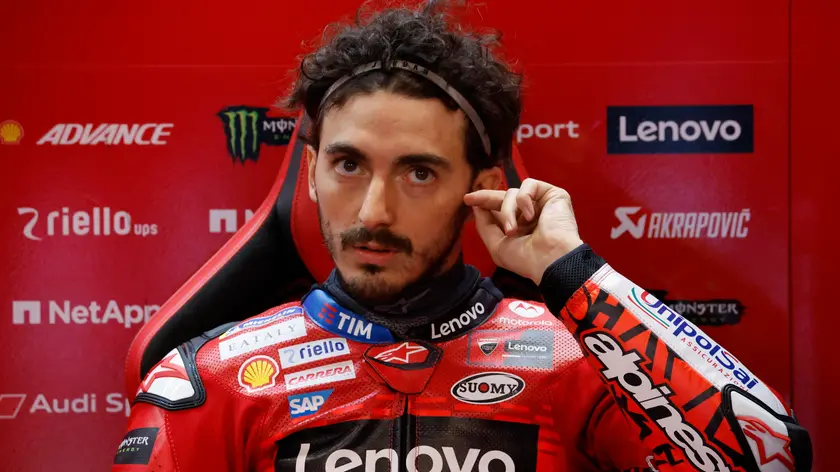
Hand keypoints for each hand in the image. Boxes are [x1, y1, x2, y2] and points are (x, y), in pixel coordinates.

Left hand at [464, 178, 583, 284]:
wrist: (550, 259)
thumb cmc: (525, 258)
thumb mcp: (497, 245)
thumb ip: (485, 225)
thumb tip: (476, 205)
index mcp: (519, 226)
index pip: (499, 208)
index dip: (484, 202)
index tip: (467, 199)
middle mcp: (530, 214)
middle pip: (505, 197)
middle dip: (488, 199)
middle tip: (472, 199)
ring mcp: (541, 204)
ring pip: (513, 193)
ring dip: (508, 211)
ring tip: (512, 230)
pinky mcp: (554, 194)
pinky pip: (529, 185)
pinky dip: (524, 199)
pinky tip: (530, 216)